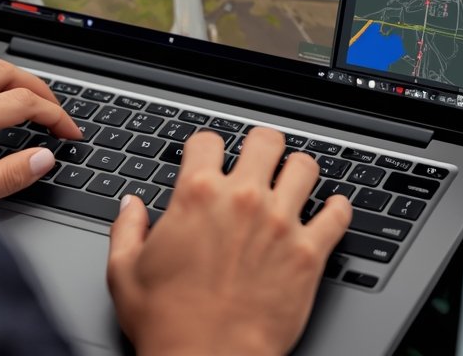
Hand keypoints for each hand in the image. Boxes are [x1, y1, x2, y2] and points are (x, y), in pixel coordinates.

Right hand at [107, 127, 351, 355]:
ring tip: (292, 181)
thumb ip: (126, 228)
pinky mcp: (310, 253)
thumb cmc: (168, 322)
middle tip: (258, 160)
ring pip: (305, 167)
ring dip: (297, 171)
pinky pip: (338, 214)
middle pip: (265, 140)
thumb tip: (131, 205)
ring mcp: (281, 223)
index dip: (206, 148)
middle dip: (260, 146)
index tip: (209, 159)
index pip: (208, 140)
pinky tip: (330, 210)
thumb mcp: (124, 271)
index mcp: (197, 195)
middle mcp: (243, 199)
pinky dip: (337, 209)